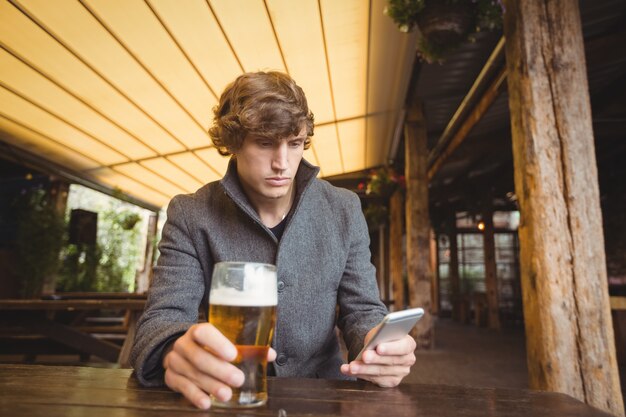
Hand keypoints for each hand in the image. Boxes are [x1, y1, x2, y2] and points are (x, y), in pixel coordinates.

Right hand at [162, 323, 276, 408]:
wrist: (178, 349)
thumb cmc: (208, 346)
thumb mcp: (223, 341)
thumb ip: (245, 347)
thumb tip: (270, 355)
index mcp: (198, 331)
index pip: (204, 333)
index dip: (218, 343)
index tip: (233, 355)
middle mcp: (184, 344)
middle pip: (199, 358)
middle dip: (220, 370)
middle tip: (238, 379)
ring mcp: (174, 361)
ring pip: (192, 374)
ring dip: (211, 385)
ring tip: (227, 394)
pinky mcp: (170, 377)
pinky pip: (182, 387)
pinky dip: (195, 395)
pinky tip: (206, 402)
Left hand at [340, 329, 415, 386]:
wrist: (378, 345)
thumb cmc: (380, 336)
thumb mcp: (380, 331)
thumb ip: (378, 335)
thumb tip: (371, 344)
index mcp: (409, 344)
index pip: (403, 347)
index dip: (391, 348)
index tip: (378, 348)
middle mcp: (408, 360)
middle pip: (390, 361)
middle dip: (375, 359)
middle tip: (363, 356)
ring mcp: (401, 373)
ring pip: (380, 372)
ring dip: (363, 369)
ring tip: (351, 366)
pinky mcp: (391, 381)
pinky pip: (375, 380)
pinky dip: (360, 375)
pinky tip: (348, 370)